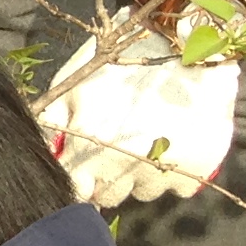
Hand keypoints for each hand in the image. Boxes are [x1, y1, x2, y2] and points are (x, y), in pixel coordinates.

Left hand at [46, 23, 236, 203]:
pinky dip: (176, 170)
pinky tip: (175, 141)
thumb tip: (48, 151)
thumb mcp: (77, 85)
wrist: (188, 48)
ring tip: (150, 136)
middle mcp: (125, 167)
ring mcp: (163, 170)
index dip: (81, 181)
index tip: (87, 172)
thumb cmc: (124, 64)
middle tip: (121, 146)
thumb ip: (57, 121)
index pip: (77, 191)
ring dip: (143, 174)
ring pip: (144, 192)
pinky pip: (178, 187)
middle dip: (110, 178)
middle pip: (109, 197)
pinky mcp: (197, 170)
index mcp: (91, 148)